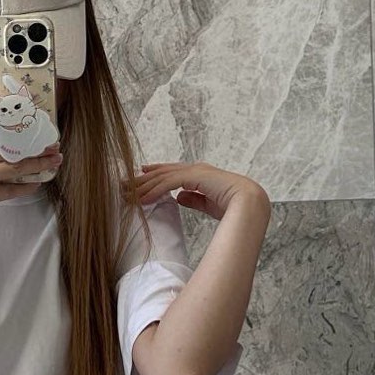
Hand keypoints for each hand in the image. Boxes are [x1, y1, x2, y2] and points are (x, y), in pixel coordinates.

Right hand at [0, 103, 60, 235]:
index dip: (2, 110)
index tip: (23, 104)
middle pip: (8, 147)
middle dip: (34, 145)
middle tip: (52, 143)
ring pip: (14, 167)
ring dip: (38, 164)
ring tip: (53, 160)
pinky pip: (11, 190)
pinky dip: (26, 186)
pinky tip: (37, 183)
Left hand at [122, 160, 268, 222]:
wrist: (250, 203)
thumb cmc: (235, 206)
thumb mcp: (208, 203)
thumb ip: (194, 198)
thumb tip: (179, 197)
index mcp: (201, 174)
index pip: (172, 171)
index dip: (155, 173)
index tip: (140, 175)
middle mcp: (196, 169)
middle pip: (163, 171)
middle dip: (143, 178)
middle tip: (124, 184)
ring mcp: (196, 171)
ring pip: (163, 176)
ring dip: (144, 185)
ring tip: (127, 193)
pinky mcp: (195, 177)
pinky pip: (169, 183)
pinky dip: (154, 190)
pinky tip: (142, 198)